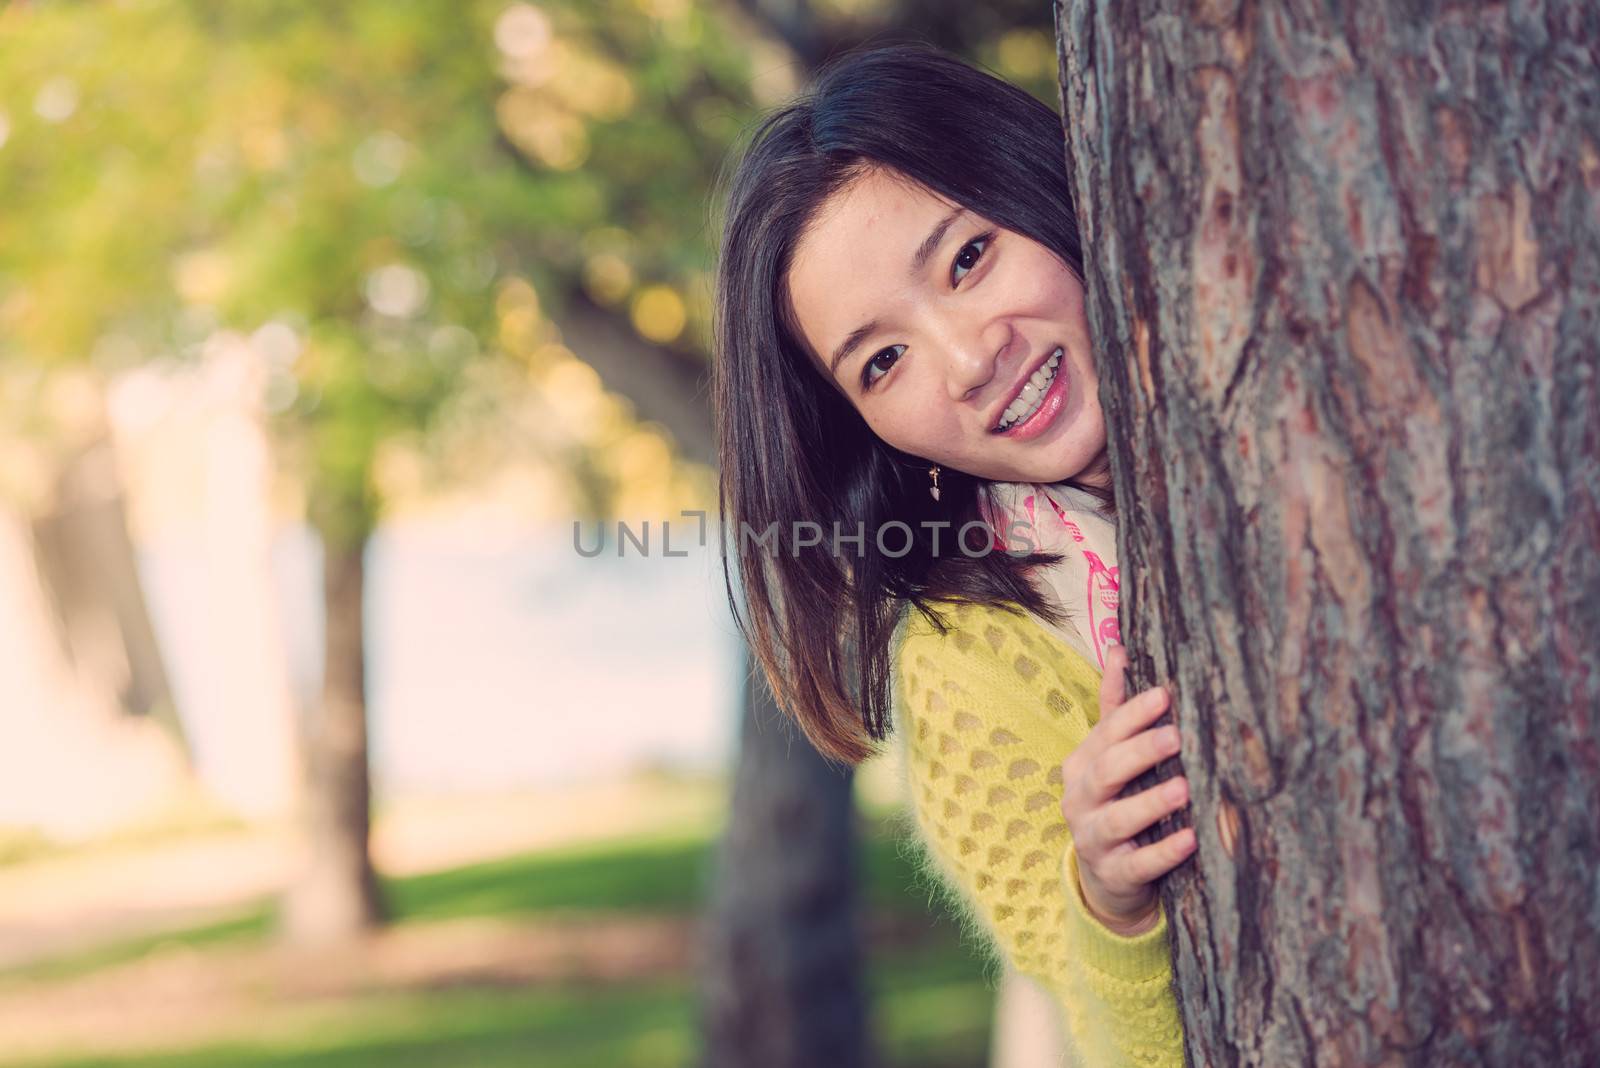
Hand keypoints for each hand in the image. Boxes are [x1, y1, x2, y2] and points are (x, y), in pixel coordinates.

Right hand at [1058, 645, 1194, 933]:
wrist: (1107, 875)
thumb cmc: (1116, 799)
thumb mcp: (1109, 754)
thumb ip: (1114, 706)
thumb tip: (1117, 647)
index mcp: (1082, 763)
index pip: (1105, 733)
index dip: (1133, 714)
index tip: (1165, 695)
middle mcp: (1081, 798)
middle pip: (1107, 770)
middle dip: (1142, 751)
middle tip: (1178, 736)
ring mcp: (1093, 838)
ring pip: (1117, 818)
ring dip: (1151, 802)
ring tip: (1185, 788)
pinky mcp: (1114, 873)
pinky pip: (1139, 863)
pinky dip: (1164, 852)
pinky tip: (1191, 840)